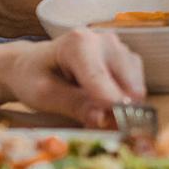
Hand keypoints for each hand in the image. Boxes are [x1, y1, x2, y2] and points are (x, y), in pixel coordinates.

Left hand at [0, 29, 145, 128]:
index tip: (116, 125)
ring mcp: (118, 48)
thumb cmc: (34, 78)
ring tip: (102, 117)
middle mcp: (104, 40)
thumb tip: (103, 119)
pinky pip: (136, 84)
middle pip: (126, 79)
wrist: (32, 65)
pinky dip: (126, 100)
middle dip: (119, 107)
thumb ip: (74, 105)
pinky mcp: (126, 59)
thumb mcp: (44, 95)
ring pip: (135, 83)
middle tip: (107, 128)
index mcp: (79, 43)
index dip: (109, 103)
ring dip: (124, 105)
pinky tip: (107, 106)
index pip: (100, 77)